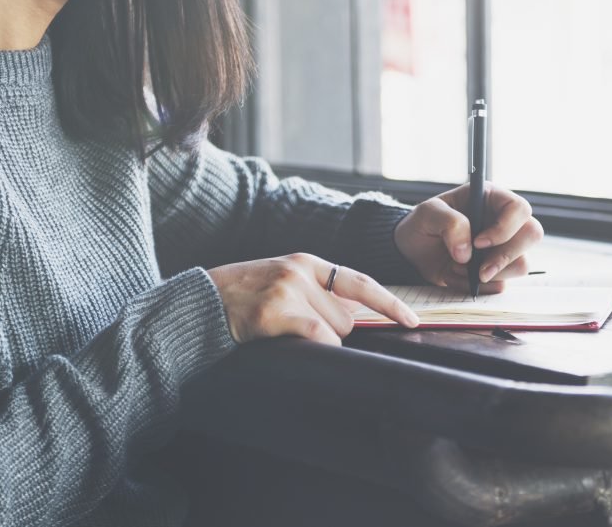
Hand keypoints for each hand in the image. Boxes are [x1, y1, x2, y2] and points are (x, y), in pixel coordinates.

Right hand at [207, 253, 419, 344]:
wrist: (199, 303)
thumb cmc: (241, 299)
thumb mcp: (281, 283)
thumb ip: (316, 293)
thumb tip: (353, 319)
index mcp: (306, 263)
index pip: (360, 282)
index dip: (389, 303)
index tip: (412, 320)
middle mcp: (301, 272)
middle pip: (347, 317)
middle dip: (330, 332)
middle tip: (294, 329)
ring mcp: (288, 290)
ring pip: (334, 332)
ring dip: (317, 342)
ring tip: (281, 333)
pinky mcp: (275, 312)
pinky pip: (318, 337)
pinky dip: (317, 348)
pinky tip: (291, 345)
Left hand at [394, 183, 543, 292]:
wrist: (412, 251)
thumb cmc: (422, 225)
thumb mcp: (427, 214)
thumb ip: (449, 224)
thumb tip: (468, 252)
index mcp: (491, 199)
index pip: (519, 209)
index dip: (505, 228)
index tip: (479, 243)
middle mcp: (504, 222)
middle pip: (532, 235)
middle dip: (506, 256)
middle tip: (479, 270)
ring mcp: (503, 248)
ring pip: (522, 264)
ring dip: (490, 274)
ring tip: (457, 270)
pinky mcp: (497, 271)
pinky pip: (502, 285)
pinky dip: (478, 287)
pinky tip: (456, 277)